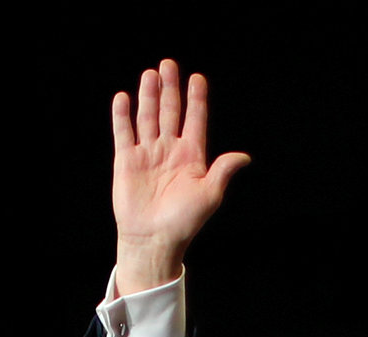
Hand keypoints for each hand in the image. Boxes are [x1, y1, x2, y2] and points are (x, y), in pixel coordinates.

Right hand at [108, 59, 248, 290]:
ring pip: (148, 117)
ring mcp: (147, 154)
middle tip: (169, 65)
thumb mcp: (210, 195)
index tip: (197, 79)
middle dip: (170, 89)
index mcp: (191, 156)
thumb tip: (244, 156)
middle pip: (170, 112)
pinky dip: (123, 116)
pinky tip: (123, 98)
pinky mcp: (126, 162)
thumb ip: (223, 171)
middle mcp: (169, 151)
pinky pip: (124, 133)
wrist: (153, 240)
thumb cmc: (184, 221)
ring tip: (150, 74)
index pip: (194, 120)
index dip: (196, 100)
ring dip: (149, 96)